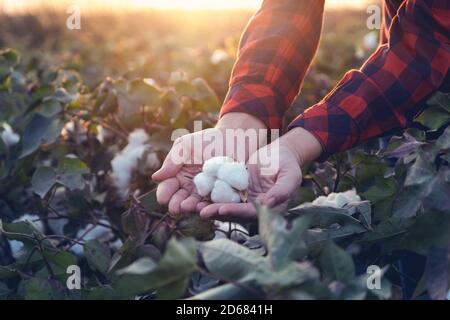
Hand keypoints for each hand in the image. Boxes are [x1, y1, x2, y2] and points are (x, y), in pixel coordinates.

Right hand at [151, 113, 265, 214]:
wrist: (234, 139)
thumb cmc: (207, 140)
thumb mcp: (186, 146)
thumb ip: (172, 161)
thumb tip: (156, 177)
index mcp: (177, 176)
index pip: (167, 188)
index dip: (164, 194)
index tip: (163, 198)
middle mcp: (189, 188)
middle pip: (179, 199)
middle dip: (176, 204)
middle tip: (176, 207)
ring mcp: (205, 193)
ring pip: (194, 204)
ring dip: (190, 208)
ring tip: (188, 208)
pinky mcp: (220, 196)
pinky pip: (212, 204)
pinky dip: (208, 207)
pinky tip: (205, 208)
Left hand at [198, 127, 322, 219]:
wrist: (280, 153)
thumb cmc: (288, 164)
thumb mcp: (290, 175)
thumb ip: (282, 191)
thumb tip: (267, 205)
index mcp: (271, 209)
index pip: (251, 213)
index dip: (236, 212)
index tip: (222, 209)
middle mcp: (256, 208)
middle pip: (235, 213)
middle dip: (219, 213)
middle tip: (202, 211)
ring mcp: (245, 200)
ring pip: (226, 206)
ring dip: (211, 208)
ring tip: (195, 207)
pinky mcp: (237, 191)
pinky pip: (223, 194)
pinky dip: (210, 196)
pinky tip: (197, 195)